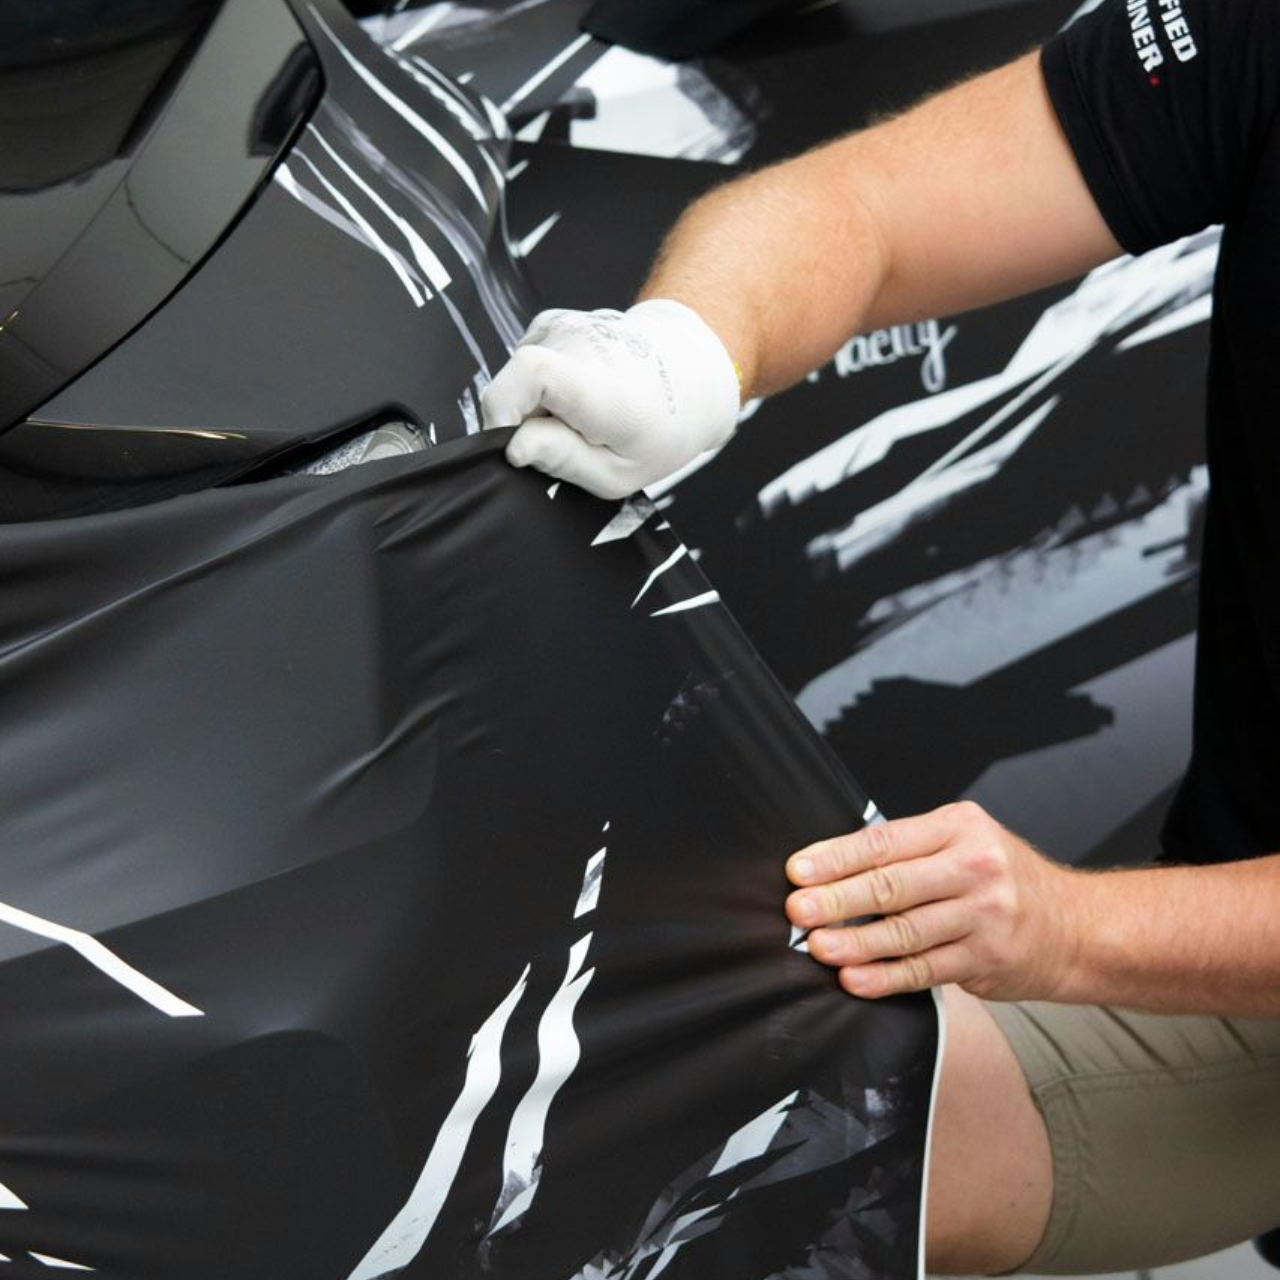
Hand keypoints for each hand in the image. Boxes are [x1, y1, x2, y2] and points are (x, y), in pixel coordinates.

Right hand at [480, 300, 740, 498]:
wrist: (690, 374)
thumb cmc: (660, 430)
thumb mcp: (619, 474)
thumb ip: (564, 462)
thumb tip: (514, 448)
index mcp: (602, 387)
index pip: (530, 374)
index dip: (502, 412)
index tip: (514, 446)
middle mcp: (581, 345)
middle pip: (513, 387)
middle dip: (523, 424)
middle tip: (566, 441)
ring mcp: (564, 326)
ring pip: (516, 380)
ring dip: (533, 407)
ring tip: (578, 417)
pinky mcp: (552, 321)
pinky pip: (522, 366)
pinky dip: (537, 389)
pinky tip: (572, 395)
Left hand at [785, 801, 1082, 1001]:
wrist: (1076, 926)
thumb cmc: (1004, 879)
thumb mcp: (964, 842)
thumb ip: (909, 850)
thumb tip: (832, 868)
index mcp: (959, 828)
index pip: (885, 841)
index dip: (836, 858)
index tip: (799, 870)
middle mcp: (974, 867)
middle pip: (892, 885)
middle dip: (838, 899)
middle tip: (799, 910)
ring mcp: (984, 915)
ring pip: (905, 932)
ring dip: (855, 943)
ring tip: (819, 947)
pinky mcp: (986, 959)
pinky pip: (925, 970)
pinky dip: (886, 977)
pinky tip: (856, 979)